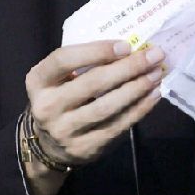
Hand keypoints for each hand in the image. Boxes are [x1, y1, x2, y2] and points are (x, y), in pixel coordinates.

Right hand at [21, 40, 164, 194]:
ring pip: (107, 107)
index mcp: (38, 81)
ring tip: (156, 74)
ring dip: (137, 88)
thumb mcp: (58, 78)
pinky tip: (153, 95)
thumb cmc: (61, 97)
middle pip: (92, 83)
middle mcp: (47, 107)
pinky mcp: (84, 148)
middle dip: (128, 67)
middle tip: (154, 55)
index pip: (64, 59)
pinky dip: (139, 109)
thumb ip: (83, 63)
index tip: (126, 46)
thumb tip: (131, 48)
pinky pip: (117, 126)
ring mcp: (65, 130)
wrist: (49, 145)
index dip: (96, 50)